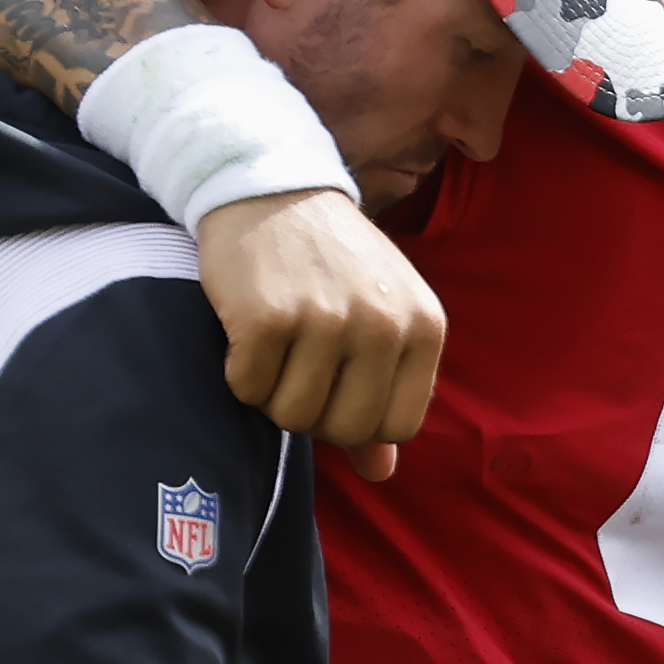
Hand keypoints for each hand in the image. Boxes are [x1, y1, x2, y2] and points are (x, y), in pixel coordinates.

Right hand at [197, 191, 446, 469]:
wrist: (271, 189)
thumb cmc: (330, 262)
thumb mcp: (380, 318)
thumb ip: (387, 394)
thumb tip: (381, 474)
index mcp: (424, 327)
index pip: (398, 426)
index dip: (359, 420)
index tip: (338, 385)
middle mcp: (382, 324)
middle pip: (345, 429)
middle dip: (314, 412)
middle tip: (298, 367)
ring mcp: (326, 319)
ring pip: (292, 416)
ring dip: (272, 393)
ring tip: (275, 345)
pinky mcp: (268, 317)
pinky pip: (248, 389)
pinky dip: (238, 371)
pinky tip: (247, 329)